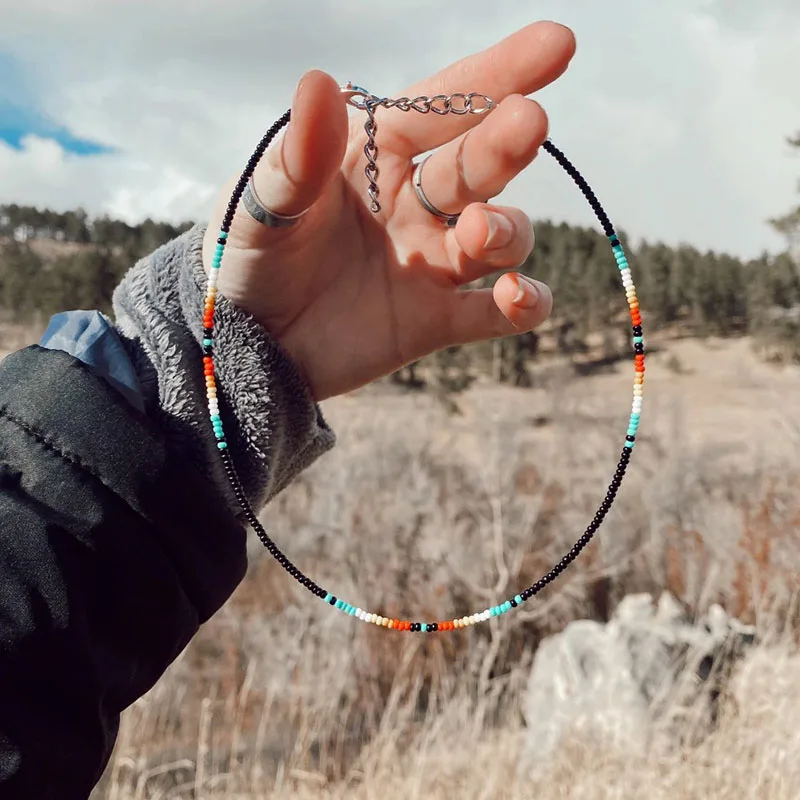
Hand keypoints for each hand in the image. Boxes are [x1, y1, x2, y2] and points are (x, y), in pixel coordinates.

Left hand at [203, 21, 575, 400]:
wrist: (248, 347)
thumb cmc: (250, 262)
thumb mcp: (261, 206)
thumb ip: (296, 156)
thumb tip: (319, 79)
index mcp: (374, 157)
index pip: (440, 106)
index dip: (495, 74)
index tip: (555, 45)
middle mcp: (413, 204)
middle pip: (476, 165)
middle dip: (506, 143)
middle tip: (528, 124)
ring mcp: (430, 263)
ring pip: (498, 235)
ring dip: (505, 229)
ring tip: (477, 232)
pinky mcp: (436, 320)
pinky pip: (495, 312)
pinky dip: (522, 305)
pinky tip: (517, 296)